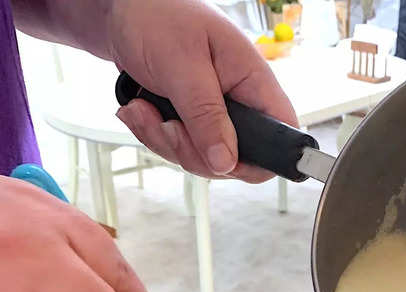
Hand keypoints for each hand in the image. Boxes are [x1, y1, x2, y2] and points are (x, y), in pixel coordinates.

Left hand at [109, 0, 297, 182]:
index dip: (261, 160)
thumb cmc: (158, 16)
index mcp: (254, 83)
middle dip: (194, 153)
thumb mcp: (183, 67)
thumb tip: (226, 162)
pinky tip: (140, 108)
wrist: (123, 9)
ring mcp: (214, 115)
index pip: (282, 136)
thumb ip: (206, 116)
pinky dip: (154, 135)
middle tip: (167, 125)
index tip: (223, 160)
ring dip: (165, 142)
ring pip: (203, 159)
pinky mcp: (191, 121)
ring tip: (143, 108)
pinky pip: (179, 149)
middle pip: (236, 159)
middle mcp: (240, 103)